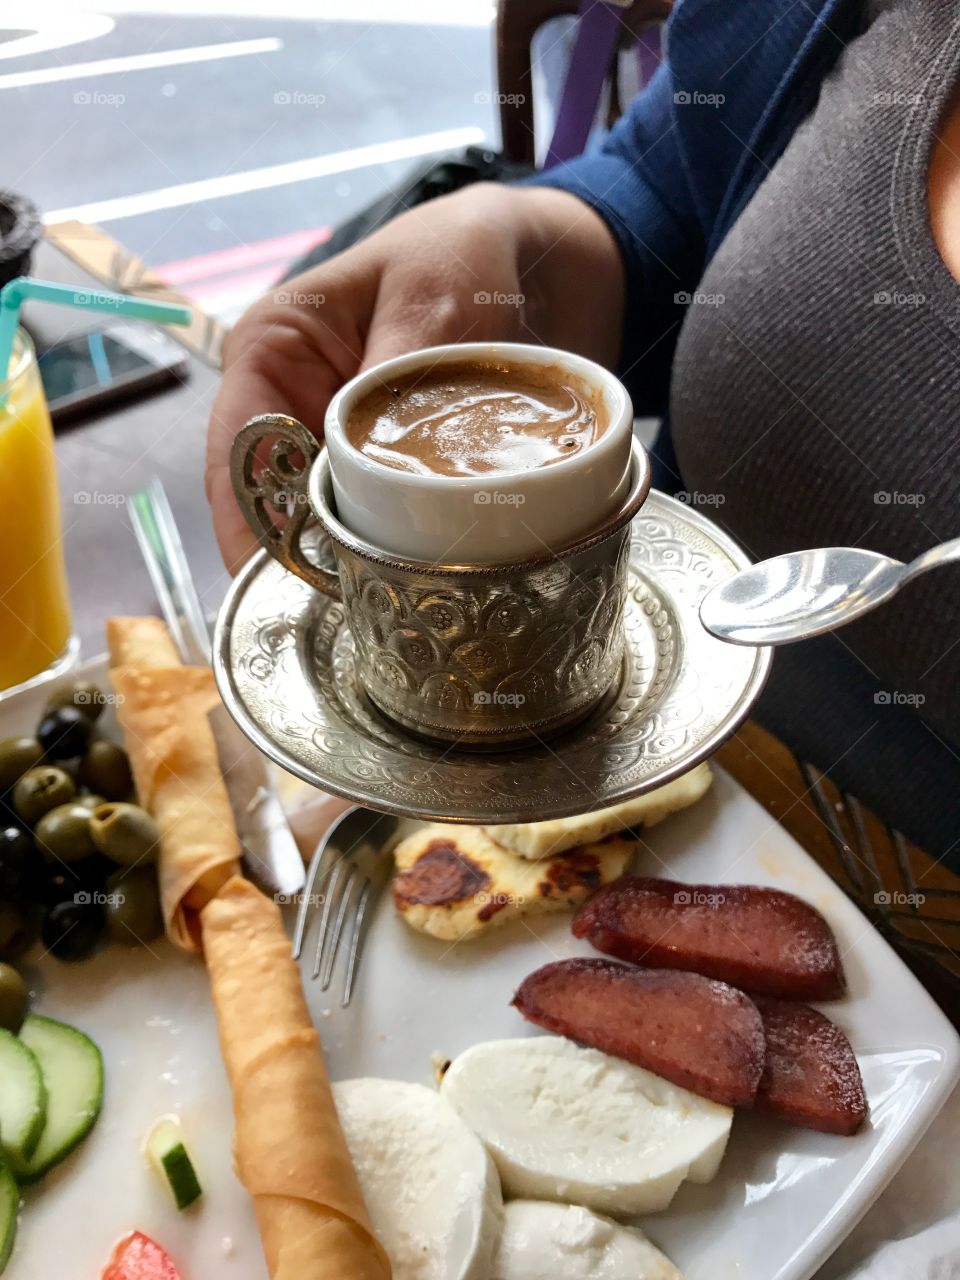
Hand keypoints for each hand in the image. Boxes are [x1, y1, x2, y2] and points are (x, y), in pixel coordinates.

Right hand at [206, 182, 623, 570]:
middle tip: (346, 614)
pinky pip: (387, 529)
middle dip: (305, 565)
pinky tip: (424, 589)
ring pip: (331, 528)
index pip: (239, 456)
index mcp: (273, 353)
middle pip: (276, 507)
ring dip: (356, 569)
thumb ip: (395, 375)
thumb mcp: (431, 296)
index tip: (283, 587)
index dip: (252, 530)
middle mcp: (297, 409)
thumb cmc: (467, 252)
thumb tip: (366, 465)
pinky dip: (401, 558)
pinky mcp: (399, 476)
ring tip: (384, 611)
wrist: (547, 263)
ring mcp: (348, 449)